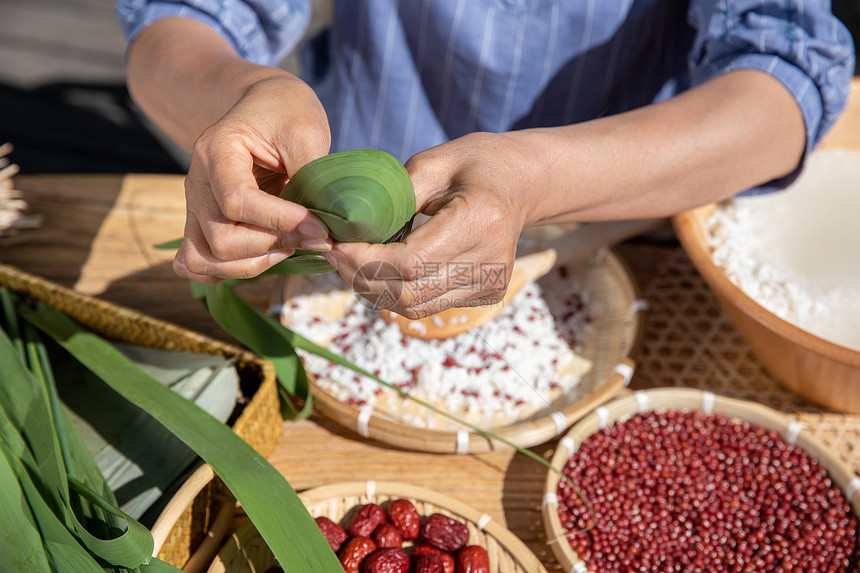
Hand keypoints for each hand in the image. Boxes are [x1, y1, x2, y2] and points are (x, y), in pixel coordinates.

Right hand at [174, 77, 333, 283]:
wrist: (262, 105)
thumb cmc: (286, 113)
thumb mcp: (306, 131)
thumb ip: (311, 176)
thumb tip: (324, 226)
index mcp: (217, 150)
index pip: (237, 201)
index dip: (281, 221)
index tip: (321, 227)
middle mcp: (197, 182)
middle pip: (221, 239)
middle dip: (273, 245)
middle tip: (314, 236)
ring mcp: (195, 207)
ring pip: (204, 260)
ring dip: (252, 265)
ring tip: (290, 248)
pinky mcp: (200, 224)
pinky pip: (194, 264)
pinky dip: (226, 273)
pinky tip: (266, 257)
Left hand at [328, 132, 540, 318]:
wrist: (523, 183)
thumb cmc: (475, 165)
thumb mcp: (434, 163)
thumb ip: (395, 197)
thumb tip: (350, 229)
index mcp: (479, 219)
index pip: (411, 262)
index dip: (365, 261)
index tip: (336, 243)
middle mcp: (490, 260)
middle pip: (409, 292)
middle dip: (361, 277)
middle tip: (334, 253)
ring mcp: (491, 283)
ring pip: (414, 306)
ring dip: (374, 289)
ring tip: (351, 262)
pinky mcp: (487, 294)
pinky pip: (427, 306)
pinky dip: (395, 292)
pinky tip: (380, 269)